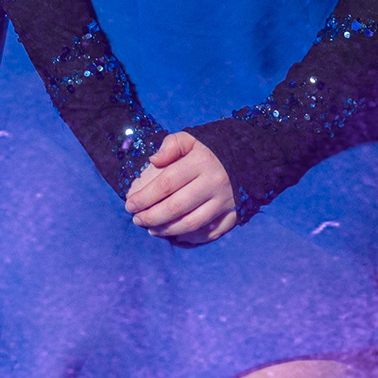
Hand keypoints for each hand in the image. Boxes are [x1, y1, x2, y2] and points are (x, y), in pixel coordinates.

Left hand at [125, 129, 240, 241]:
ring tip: (152, 230)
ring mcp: (225, 201)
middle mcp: (213, 183)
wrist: (248, 157)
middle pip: (177, 207)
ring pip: (192, 223)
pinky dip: (193, 238)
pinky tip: (177, 236)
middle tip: (137, 220)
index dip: (145, 197)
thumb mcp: (191, 139)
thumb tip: (153, 160)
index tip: (129, 204)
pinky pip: (212, 233)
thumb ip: (170, 146)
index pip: (166, 184)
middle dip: (152, 217)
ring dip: (168, 230)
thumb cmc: (210, 150)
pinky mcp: (235, 214)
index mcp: (200, 163)